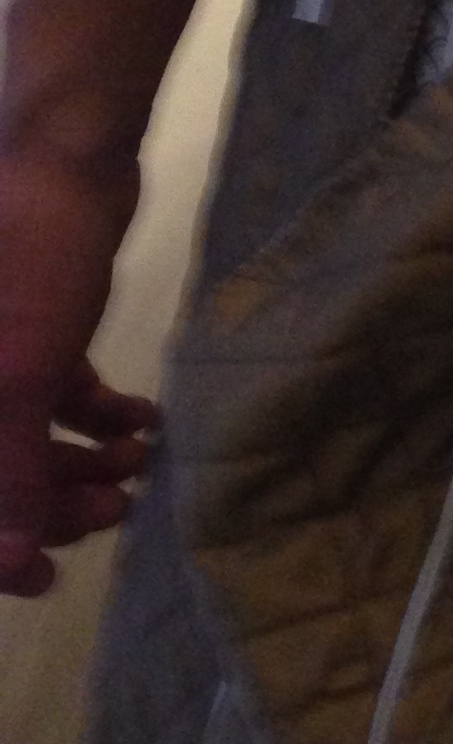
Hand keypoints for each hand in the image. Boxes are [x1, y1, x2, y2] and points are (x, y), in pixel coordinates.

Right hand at [0, 150, 153, 597]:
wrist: (62, 159)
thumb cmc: (24, 266)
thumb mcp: (17, 378)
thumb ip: (10, 473)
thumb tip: (9, 565)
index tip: (45, 583)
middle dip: (49, 502)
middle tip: (116, 509)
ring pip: (24, 438)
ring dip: (82, 463)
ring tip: (142, 465)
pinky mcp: (28, 330)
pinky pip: (54, 395)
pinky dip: (99, 416)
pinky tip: (148, 424)